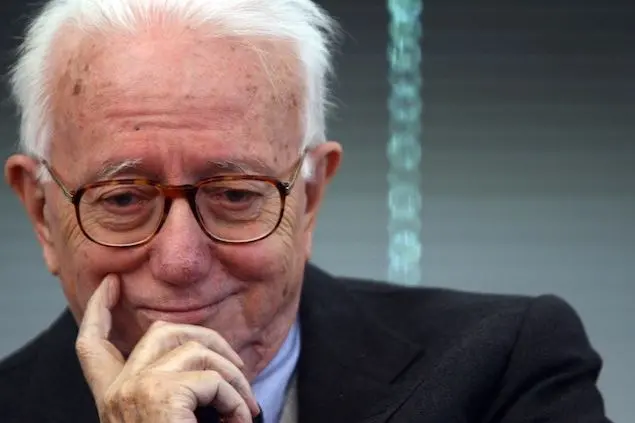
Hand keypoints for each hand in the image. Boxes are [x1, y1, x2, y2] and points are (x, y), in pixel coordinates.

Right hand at [75, 275, 259, 422]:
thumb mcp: (164, 417)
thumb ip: (169, 389)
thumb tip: (209, 361)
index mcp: (112, 397)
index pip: (91, 345)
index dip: (97, 310)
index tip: (110, 286)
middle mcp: (116, 391)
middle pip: (160, 331)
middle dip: (209, 340)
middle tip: (239, 370)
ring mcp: (134, 391)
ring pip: (196, 349)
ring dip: (234, 376)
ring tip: (246, 406)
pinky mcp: (161, 397)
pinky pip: (213, 379)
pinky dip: (237, 399)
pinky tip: (242, 421)